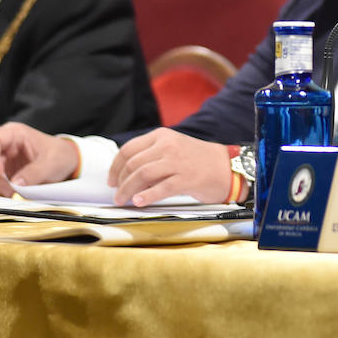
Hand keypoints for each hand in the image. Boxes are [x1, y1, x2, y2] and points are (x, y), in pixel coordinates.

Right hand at [0, 122, 79, 194]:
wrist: (65, 161)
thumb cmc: (59, 155)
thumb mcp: (52, 163)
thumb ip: (35, 173)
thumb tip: (16, 184)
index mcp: (15, 133)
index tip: (0, 174)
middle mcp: (4, 145)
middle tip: (11, 191)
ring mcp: (1, 159)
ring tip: (13, 193)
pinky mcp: (2, 173)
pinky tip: (11, 193)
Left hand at [109, 128, 231, 206]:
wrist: (225, 166)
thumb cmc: (196, 160)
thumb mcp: (172, 148)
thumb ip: (151, 156)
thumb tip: (124, 175)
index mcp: (161, 136)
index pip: (128, 150)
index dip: (115, 167)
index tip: (112, 180)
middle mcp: (167, 145)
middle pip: (133, 164)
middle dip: (120, 182)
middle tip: (117, 194)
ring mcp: (177, 161)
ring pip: (142, 175)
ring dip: (128, 190)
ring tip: (123, 200)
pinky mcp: (186, 178)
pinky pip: (161, 188)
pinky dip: (147, 196)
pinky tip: (139, 202)